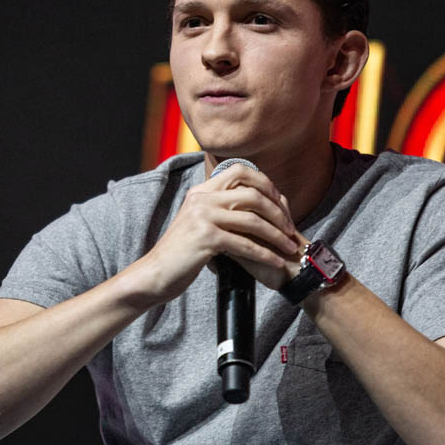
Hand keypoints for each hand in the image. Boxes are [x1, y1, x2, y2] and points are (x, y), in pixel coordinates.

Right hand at [128, 163, 303, 304]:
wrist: (155, 273)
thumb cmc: (181, 253)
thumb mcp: (197, 222)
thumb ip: (218, 209)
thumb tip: (249, 204)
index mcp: (201, 191)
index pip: (239, 170)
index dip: (265, 183)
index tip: (279, 202)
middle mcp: (202, 199)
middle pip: (252, 194)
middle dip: (278, 212)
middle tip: (290, 229)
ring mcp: (203, 217)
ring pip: (253, 220)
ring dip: (276, 235)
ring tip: (289, 247)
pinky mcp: (206, 238)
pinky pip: (245, 244)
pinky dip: (265, 254)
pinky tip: (276, 262)